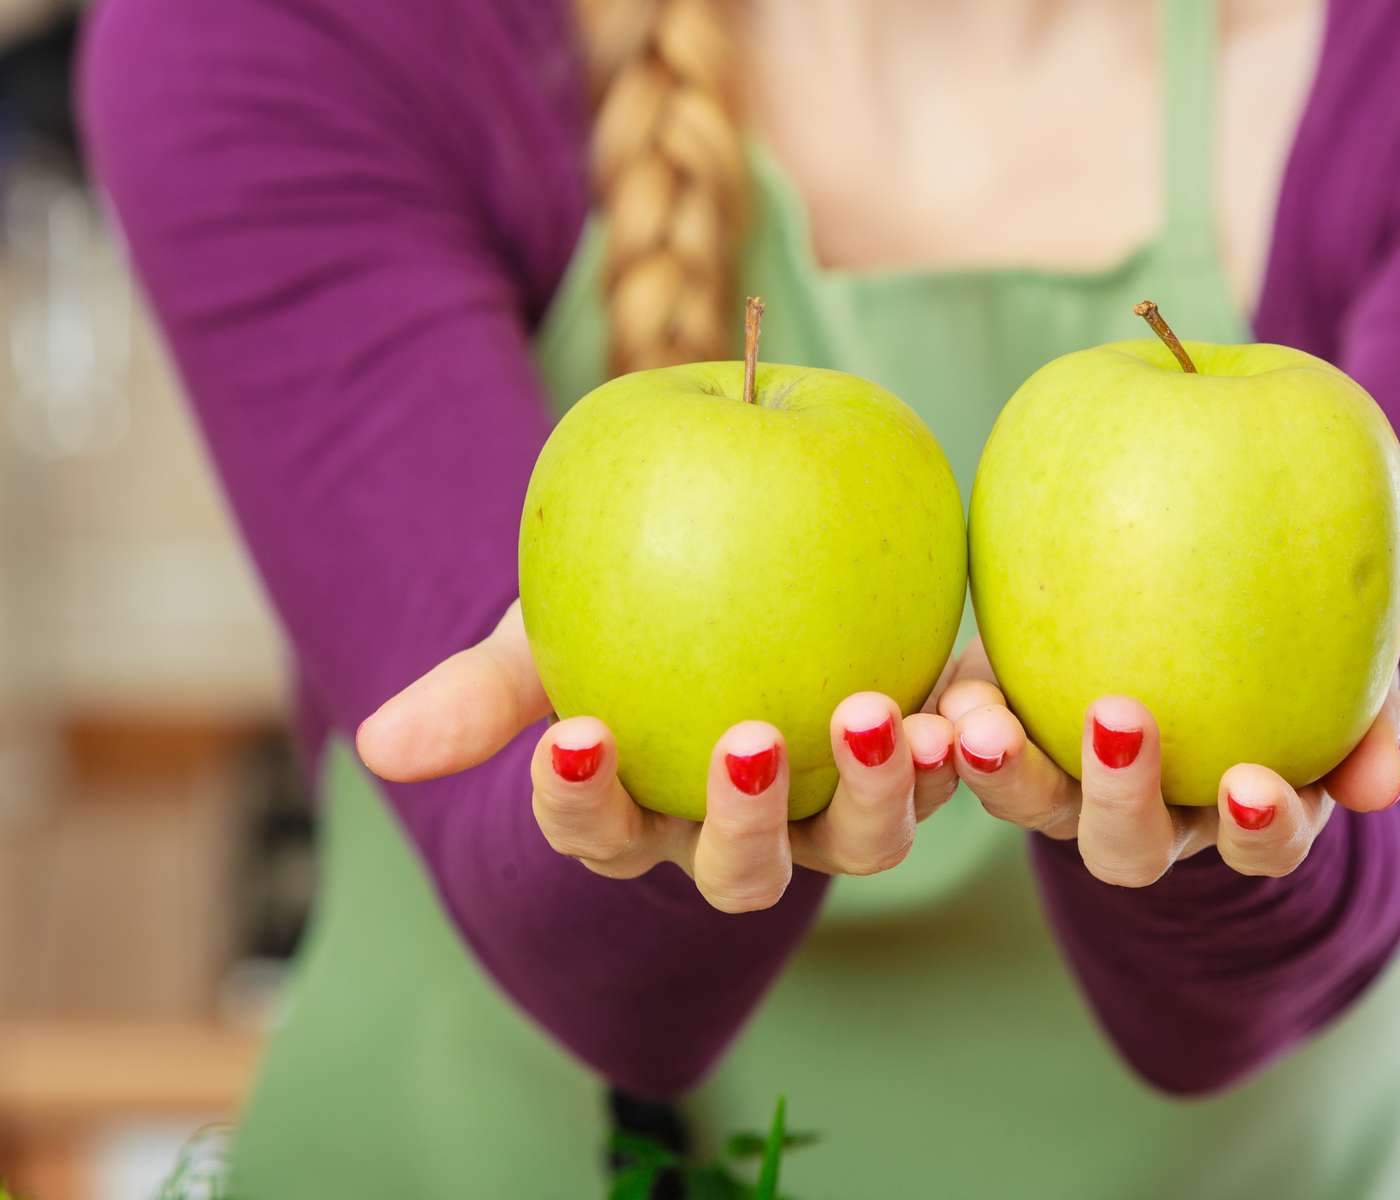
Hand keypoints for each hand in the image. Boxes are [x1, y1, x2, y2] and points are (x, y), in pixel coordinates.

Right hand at [356, 602, 962, 911]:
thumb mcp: (541, 636)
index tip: (574, 739)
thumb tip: (374, 748)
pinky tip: (964, 693)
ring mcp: (831, 807)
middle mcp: (739, 837)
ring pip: (860, 843)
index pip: (598, 835)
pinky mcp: (911, 755)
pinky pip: (943, 770)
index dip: (583, 805)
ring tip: (881, 715)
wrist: (716, 557)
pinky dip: (959, 743)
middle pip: (744, 873)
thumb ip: (478, 692)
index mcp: (640, 818)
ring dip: (877, 792)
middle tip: (751, 741)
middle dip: (747, 824)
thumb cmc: (607, 609)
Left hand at [935, 639, 1399, 887]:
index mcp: (1238, 807)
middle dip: (1120, 797)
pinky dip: (949, 726)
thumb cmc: (1290, 632)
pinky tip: (935, 693)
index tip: (1254, 782)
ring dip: (1007, 774)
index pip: (1263, 841)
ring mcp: (1066, 785)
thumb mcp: (1348, 666)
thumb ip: (1373, 715)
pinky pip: (967, 745)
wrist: (1182, 571)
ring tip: (977, 724)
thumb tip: (1387, 780)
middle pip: (1128, 849)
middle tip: (1118, 719)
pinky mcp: (1000, 735)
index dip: (1261, 827)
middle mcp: (1149, 815)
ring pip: (1034, 809)